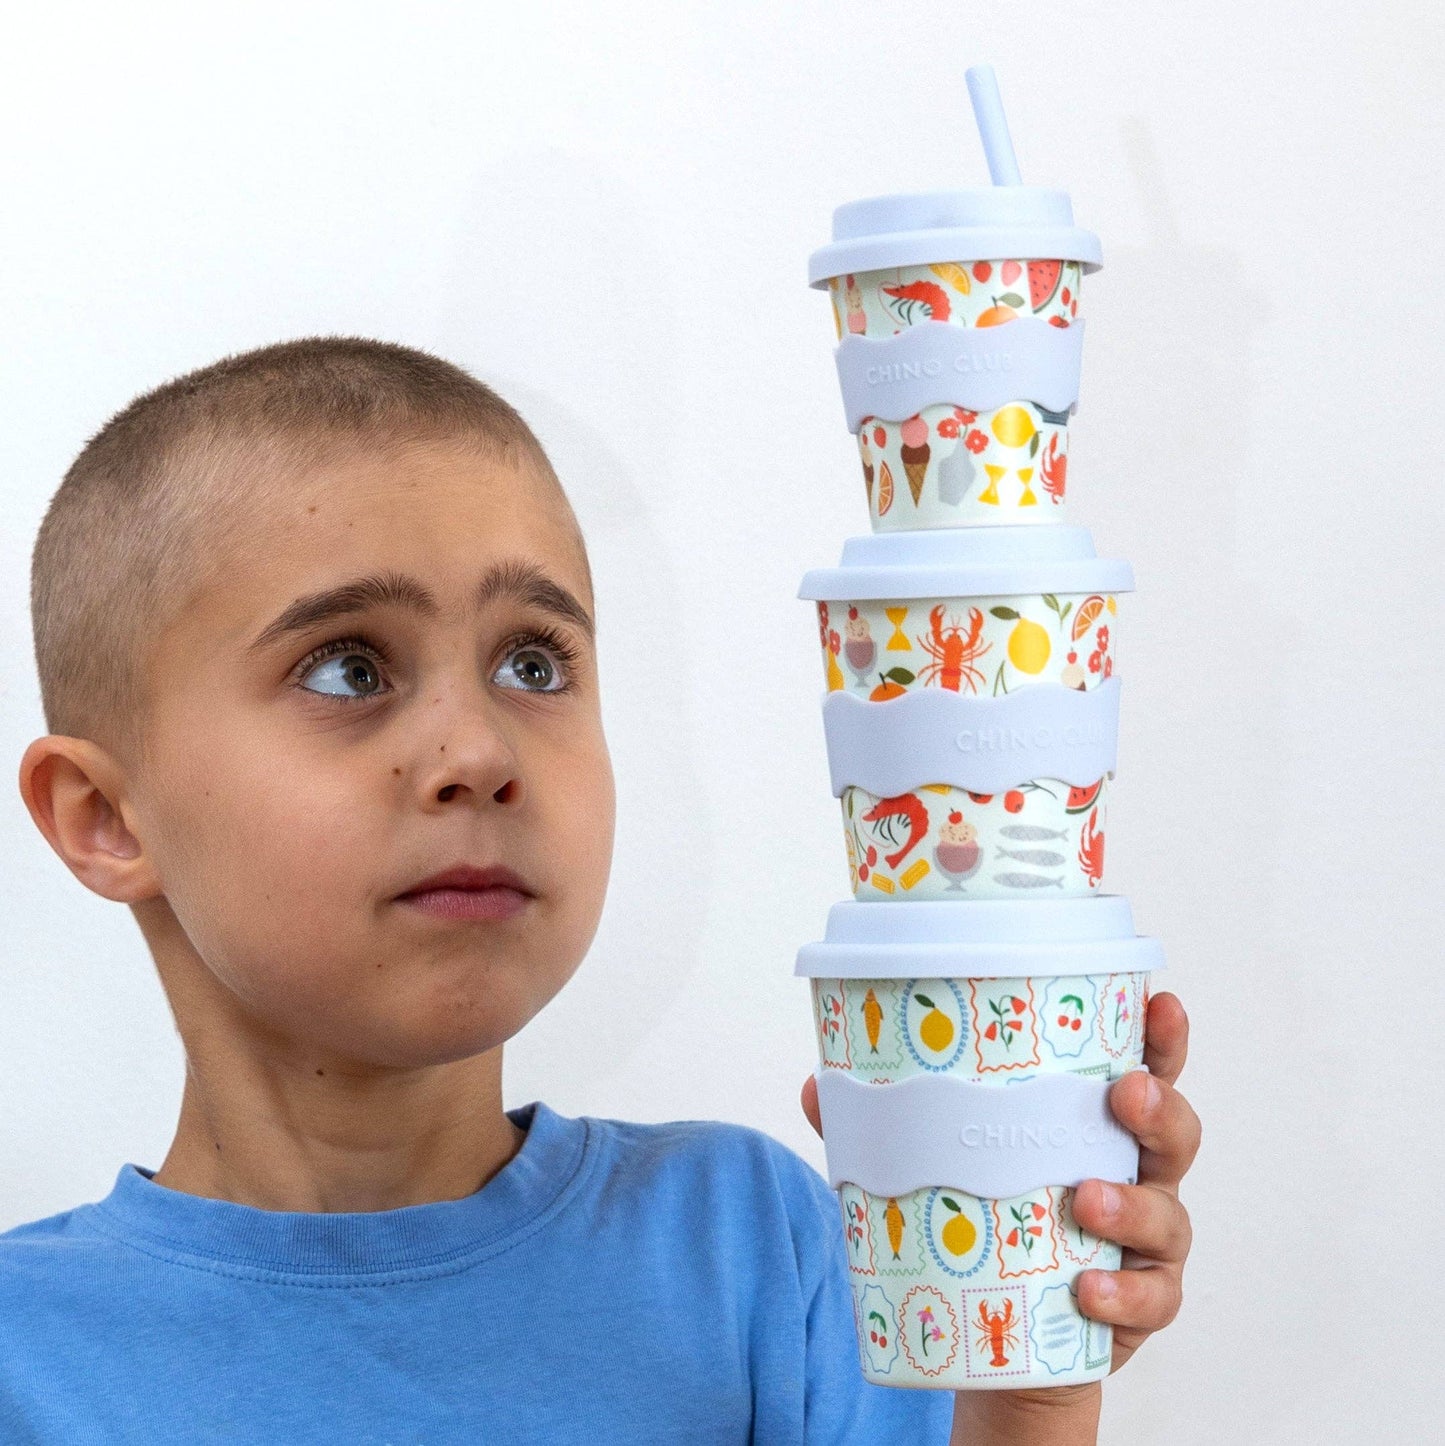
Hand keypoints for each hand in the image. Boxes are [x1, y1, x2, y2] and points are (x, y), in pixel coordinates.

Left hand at [799, 990, 1199, 1381]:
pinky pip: (1150, 1302)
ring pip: (1167, 1215)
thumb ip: (886, 1130)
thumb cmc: (987, 1224)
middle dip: (1157, 1106)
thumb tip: (817, 1086)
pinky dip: (1122, 1297)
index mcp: (1094, 1124)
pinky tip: (1088, 1290)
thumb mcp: (943, 1168)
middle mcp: (1137, 1175)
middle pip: (1173, 1132)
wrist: (1005, 1341)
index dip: (1160, 1036)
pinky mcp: (1139, 1308)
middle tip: (1124, 1092)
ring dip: (1132, 1202)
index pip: (1144, 1069)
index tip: (1157, 1001)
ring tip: (1086, 1197)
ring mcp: (1145, 1245)